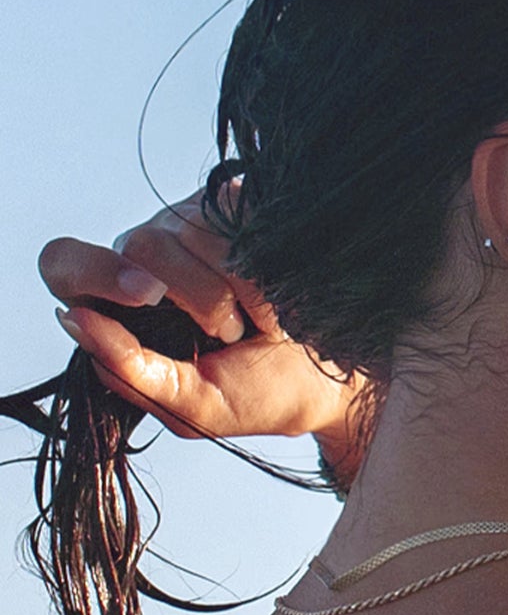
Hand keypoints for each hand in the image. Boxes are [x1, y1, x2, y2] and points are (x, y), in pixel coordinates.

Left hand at [38, 194, 365, 474]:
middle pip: (140, 246)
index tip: (141, 296)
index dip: (90, 272)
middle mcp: (146, 257)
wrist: (337, 378)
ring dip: (238, 295)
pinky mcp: (237, 207)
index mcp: (121, 306)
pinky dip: (264, 278)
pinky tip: (277, 296)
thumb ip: (133, 373)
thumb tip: (75, 322)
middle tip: (228, 334)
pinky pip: (238, 227)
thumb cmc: (262, 395)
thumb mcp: (195, 407)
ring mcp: (191, 224)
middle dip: (195, 299)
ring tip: (260, 322)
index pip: (63, 263)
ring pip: (192, 234)